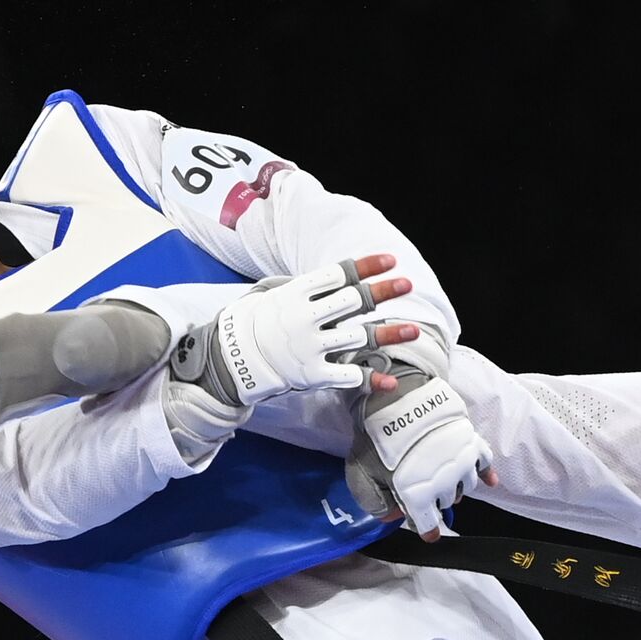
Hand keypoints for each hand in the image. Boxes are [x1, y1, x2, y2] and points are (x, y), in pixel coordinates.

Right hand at [169, 254, 418, 404]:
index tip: (391, 261)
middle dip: (383, 292)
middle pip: (353, 301)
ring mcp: (310, 347)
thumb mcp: (266, 293)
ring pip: (358, 337)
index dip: (367, 266)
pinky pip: (348, 376)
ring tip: (413, 330)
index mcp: (295, 293)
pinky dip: (370, 378)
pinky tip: (391, 378)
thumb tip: (328, 279)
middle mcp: (306, 318)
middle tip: (406, 285)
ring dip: (388, 334)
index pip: (338, 274)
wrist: (227, 361)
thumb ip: (297, 286)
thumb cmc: (247, 323)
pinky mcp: (312, 375)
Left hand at [346, 373, 497, 541]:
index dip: (425, 529)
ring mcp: (461, 465)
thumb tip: (391, 516)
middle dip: (436, 499)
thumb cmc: (377, 436)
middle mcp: (445, 486)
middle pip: (446, 502)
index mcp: (418, 498)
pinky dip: (487, 474)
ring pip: (465, 487)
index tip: (426, 530)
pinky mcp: (471, 443)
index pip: (428, 526)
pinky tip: (489, 481)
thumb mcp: (362, 473)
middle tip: (424, 487)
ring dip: (455, 485)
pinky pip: (485, 464)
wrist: (400, 397)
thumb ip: (376, 501)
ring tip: (443, 475)